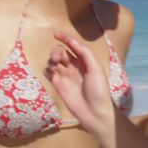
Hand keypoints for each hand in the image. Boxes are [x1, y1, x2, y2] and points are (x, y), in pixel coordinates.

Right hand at [45, 33, 116, 147]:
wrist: (95, 112)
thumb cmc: (99, 90)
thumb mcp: (96, 68)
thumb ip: (85, 53)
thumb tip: (72, 41)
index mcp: (86, 62)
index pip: (74, 46)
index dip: (66, 38)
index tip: (56, 34)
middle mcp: (75, 67)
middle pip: (62, 52)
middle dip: (58, 50)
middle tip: (59, 57)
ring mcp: (66, 76)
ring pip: (54, 61)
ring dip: (52, 58)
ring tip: (54, 63)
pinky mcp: (58, 85)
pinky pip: (49, 73)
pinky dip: (47, 68)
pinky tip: (51, 71)